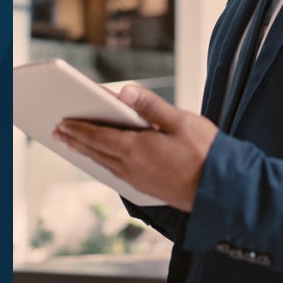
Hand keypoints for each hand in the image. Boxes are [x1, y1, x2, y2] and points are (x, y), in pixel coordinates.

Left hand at [52, 84, 216, 211]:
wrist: (224, 191)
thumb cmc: (208, 153)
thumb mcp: (182, 121)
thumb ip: (151, 106)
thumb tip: (125, 91)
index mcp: (136, 148)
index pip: (98, 135)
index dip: (78, 128)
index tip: (62, 122)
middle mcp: (131, 167)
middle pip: (95, 151)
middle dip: (75, 139)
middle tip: (58, 131)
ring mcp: (137, 181)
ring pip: (104, 164)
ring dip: (86, 152)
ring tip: (73, 144)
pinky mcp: (146, 189)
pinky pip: (115, 174)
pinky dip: (102, 164)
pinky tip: (102, 161)